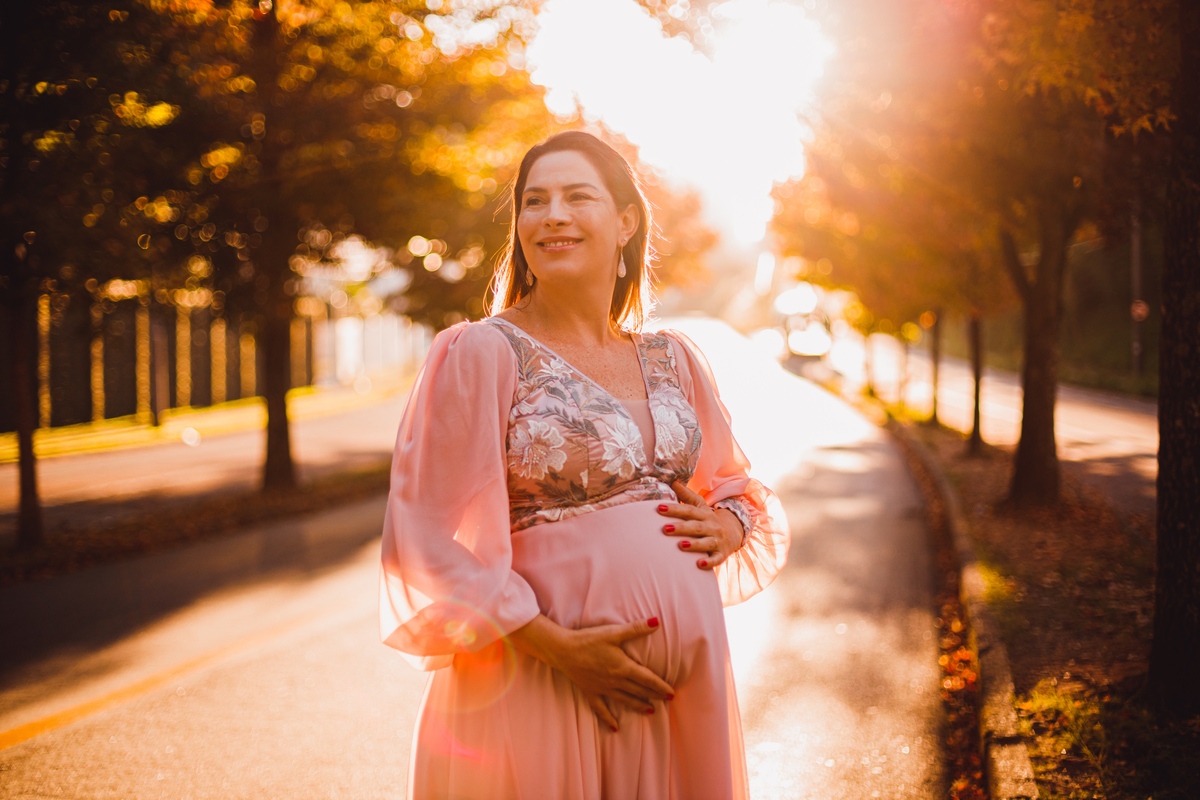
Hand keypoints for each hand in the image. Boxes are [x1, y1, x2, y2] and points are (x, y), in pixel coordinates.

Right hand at [510, 615, 673, 731]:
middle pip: (639, 691)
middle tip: (667, 701)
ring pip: (625, 700)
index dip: (661, 686)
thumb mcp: (614, 632)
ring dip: (638, 706)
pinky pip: (601, 708)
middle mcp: (615, 681)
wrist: (563, 650)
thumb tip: (657, 622)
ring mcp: (603, 689)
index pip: (647, 679)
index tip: (672, 693)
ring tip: (650, 711)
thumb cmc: (589, 640)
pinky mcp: (591, 692)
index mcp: (623, 667)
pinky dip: (608, 718)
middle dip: (654, 696)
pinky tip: (615, 727)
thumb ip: (636, 629)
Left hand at [657, 480, 743, 570]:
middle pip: (696, 527)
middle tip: (665, 528)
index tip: (659, 508)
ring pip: (706, 543)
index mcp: (704, 514)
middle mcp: (711, 527)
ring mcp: (717, 541)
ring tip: (681, 545)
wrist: (733, 533)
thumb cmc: (708, 519)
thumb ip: (686, 495)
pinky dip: (709, 562)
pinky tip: (699, 564)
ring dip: (694, 544)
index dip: (674, 509)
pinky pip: (716, 559)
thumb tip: (672, 480)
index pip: (688, 511)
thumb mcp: (700, 506)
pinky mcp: (721, 554)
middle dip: (681, 528)